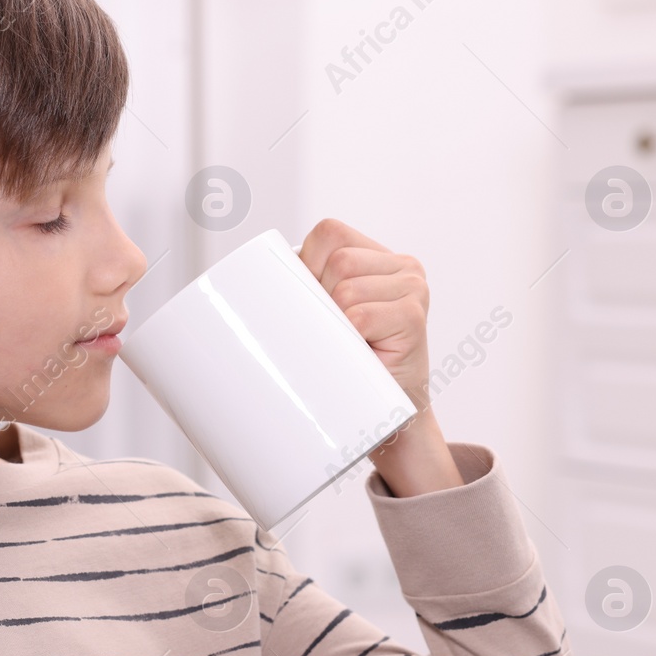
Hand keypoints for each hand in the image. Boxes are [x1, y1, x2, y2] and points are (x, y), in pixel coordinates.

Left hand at [297, 217, 462, 497]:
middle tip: (333, 333)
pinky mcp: (414, 317)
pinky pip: (360, 316)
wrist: (390, 422)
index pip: (329, 233)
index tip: (310, 302)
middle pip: (337, 260)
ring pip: (346, 288)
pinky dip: (351, 335)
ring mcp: (414, 289)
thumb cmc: (351, 369)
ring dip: (336, 321)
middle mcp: (404, 266)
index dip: (307, 264)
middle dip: (319, 296)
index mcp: (380, 258)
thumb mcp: (326, 319)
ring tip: (349, 345)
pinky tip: (363, 351)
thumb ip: (307, 291)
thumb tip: (241, 282)